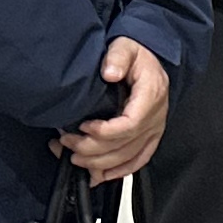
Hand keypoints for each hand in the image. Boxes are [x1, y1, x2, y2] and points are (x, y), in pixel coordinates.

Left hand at [55, 35, 170, 178]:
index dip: (105, 132)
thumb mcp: (125, 46)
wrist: (148, 57)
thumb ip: (117, 57)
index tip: (83, 126)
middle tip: (67, 142)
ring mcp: (154, 130)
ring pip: (128, 157)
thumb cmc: (135, 53)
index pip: (130, 124)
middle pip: (126, 145)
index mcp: (151, 95)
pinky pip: (137, 161)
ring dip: (100, 163)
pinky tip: (98, 175)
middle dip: (93, 149)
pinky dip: (117, 171)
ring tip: (74, 157)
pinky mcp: (150, 138)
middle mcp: (155, 117)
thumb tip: (109, 72)